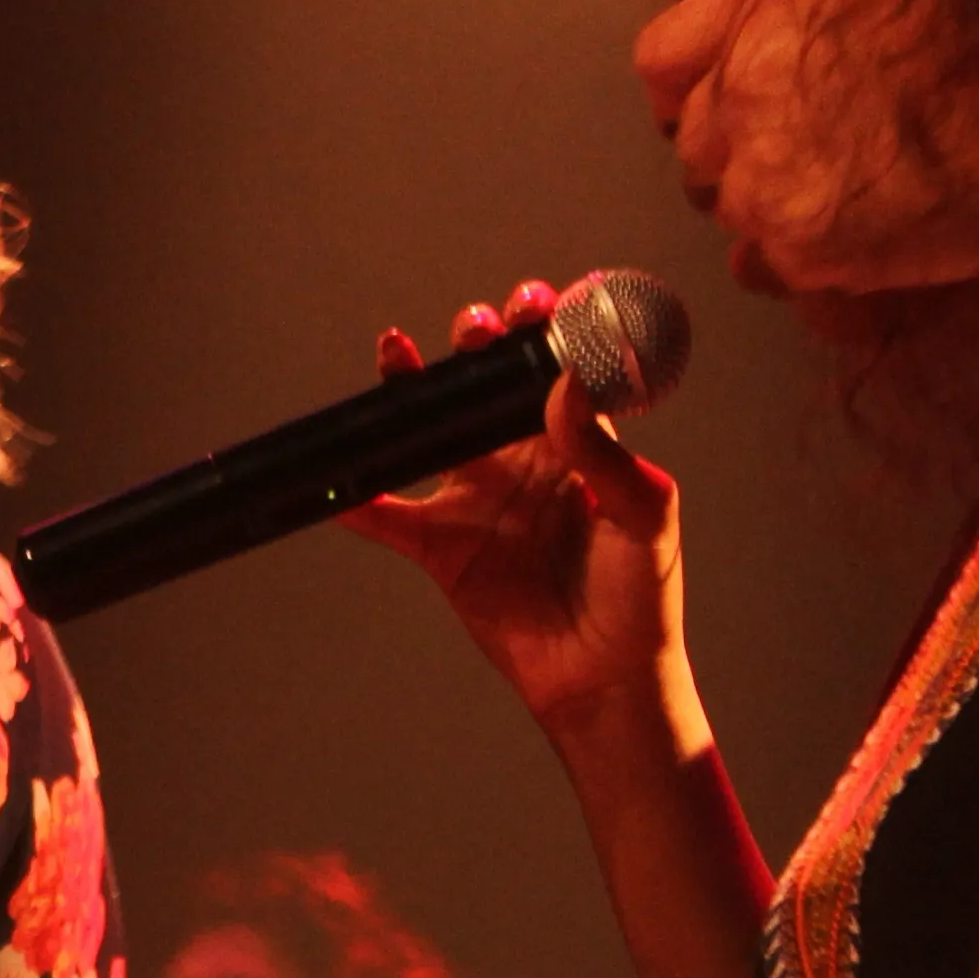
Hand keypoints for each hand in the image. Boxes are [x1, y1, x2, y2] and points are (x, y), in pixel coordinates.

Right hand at [335, 287, 692, 739]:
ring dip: (410, 391)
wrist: (603, 675)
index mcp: (581, 442)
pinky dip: (357, 498)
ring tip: (394, 350)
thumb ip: (601, 450)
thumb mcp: (642, 514)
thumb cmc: (641, 594)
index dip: (547, 329)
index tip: (538, 302)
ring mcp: (478, 500)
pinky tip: (336, 474)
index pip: (558, 368)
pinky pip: (389, 517)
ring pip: (432, 432)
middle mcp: (524, 460)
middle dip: (479, 343)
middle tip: (476, 327)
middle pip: (488, 385)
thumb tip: (562, 384)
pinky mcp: (441, 548)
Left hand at [638, 0, 978, 294]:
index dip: (688, 87)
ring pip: (725, 206)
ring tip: (857, 184)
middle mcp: (745, 94)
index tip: (717, 105)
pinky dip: (796, 255)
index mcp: (762, 16)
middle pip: (693, 145)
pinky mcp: (797, 250)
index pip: (662, 60)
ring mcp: (765, 181)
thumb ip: (778, 31)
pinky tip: (862, 226)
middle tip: (820, 151)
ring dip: (770, 204)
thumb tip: (720, 77)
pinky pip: (758, 263)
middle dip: (740, 151)